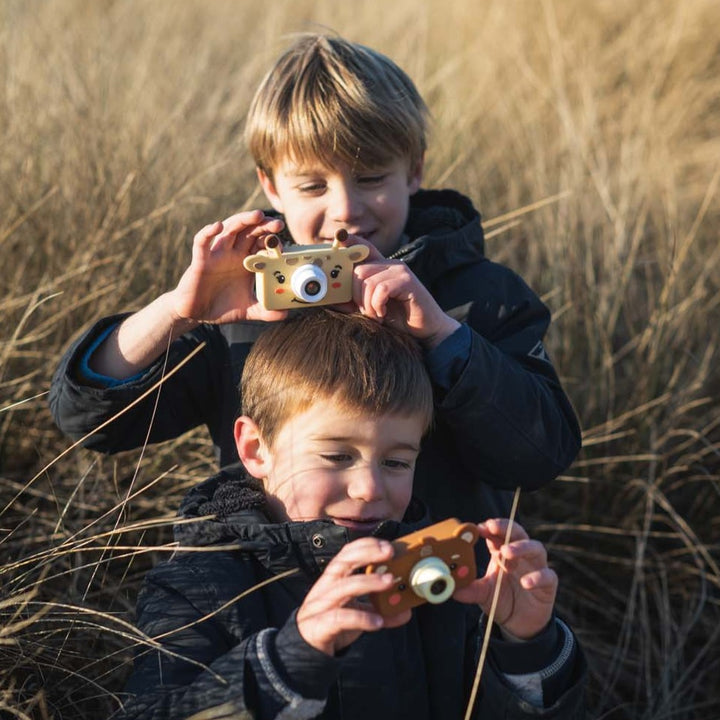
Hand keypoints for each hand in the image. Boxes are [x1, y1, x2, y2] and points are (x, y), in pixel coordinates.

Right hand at [170, 210, 287, 323]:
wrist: (197, 314)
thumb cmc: (222, 307)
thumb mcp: (249, 310)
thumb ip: (266, 311)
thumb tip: (285, 314)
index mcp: (246, 262)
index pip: (262, 243)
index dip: (273, 240)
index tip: (284, 244)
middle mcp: (233, 254)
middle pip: (250, 231)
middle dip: (263, 225)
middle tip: (278, 223)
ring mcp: (217, 255)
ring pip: (230, 229)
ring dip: (243, 220)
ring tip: (258, 215)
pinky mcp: (200, 261)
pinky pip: (202, 242)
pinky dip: (208, 232)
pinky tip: (217, 226)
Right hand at [297, 537, 410, 655]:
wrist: (306, 649)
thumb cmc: (331, 623)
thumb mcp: (357, 613)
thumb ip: (379, 610)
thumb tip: (405, 611)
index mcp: (333, 580)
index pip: (346, 554)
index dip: (365, 546)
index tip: (386, 545)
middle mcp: (325, 588)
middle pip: (342, 563)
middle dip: (366, 554)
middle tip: (389, 554)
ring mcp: (321, 606)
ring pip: (343, 587)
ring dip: (368, 582)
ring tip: (389, 581)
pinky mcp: (320, 626)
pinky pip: (340, 618)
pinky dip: (361, 618)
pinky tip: (378, 622)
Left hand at [338, 234, 458, 347]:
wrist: (427, 331)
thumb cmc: (399, 319)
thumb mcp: (370, 310)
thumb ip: (352, 302)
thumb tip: (330, 298)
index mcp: (380, 268)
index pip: (362, 248)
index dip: (349, 243)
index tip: (336, 241)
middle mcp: (389, 265)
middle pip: (358, 271)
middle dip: (356, 296)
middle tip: (366, 312)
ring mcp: (399, 271)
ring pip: (367, 281)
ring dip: (367, 304)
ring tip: (377, 316)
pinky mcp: (407, 281)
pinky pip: (381, 289)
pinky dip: (378, 305)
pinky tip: (384, 314)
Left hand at [453, 519, 556, 639]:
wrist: (519, 624)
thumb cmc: (500, 600)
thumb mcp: (483, 594)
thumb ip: (470, 590)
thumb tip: (453, 589)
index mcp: (502, 552)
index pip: (498, 533)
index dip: (491, 527)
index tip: (479, 527)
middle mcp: (521, 555)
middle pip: (518, 533)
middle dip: (506, 528)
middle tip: (493, 528)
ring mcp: (536, 567)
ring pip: (536, 548)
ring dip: (521, 547)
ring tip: (507, 553)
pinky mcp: (548, 584)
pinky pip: (548, 575)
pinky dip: (538, 577)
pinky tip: (525, 583)